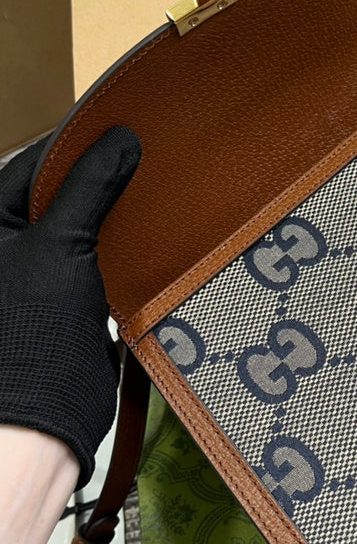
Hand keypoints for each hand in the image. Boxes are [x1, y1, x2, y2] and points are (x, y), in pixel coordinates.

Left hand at [0, 127, 140, 488]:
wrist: (43, 415)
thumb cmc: (30, 329)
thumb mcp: (61, 244)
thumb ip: (89, 188)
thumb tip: (121, 139)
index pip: (33, 166)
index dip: (78, 147)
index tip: (121, 128)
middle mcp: (8, 245)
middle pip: (59, 195)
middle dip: (101, 179)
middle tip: (146, 155)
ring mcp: (39, 273)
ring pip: (83, 226)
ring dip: (116, 214)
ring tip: (155, 190)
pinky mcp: (70, 299)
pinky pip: (99, 259)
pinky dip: (123, 247)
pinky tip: (151, 235)